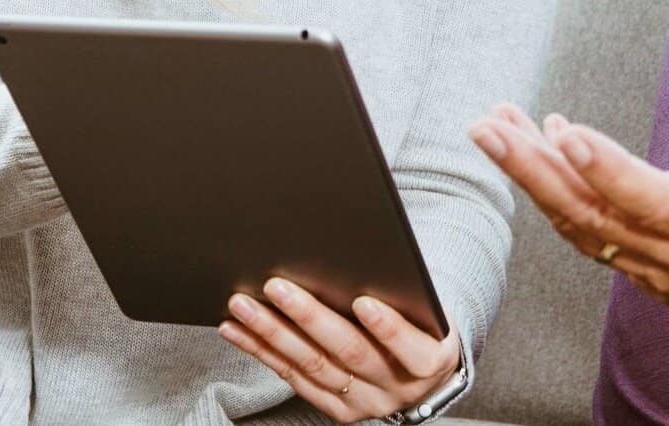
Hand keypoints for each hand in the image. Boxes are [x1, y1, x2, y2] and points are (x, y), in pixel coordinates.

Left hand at [219, 277, 461, 423]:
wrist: (423, 374)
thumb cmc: (423, 325)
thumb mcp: (429, 309)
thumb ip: (402, 293)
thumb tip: (356, 258)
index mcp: (429, 361)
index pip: (409, 348)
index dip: (387, 327)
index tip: (364, 301)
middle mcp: (396, 388)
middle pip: (349, 352)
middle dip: (309, 317)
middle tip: (277, 287)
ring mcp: (364, 402)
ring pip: (312, 365)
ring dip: (273, 333)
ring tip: (244, 305)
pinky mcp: (337, 410)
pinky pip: (294, 378)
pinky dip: (263, 352)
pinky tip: (238, 330)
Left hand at [467, 46, 668, 392]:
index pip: (653, 199)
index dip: (607, 169)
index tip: (564, 134)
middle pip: (596, 218)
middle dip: (536, 171)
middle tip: (490, 127)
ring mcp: (666, 277)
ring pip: (586, 231)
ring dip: (537, 183)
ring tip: (498, 133)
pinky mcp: (657, 283)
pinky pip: (596, 244)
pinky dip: (562, 204)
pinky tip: (541, 163)